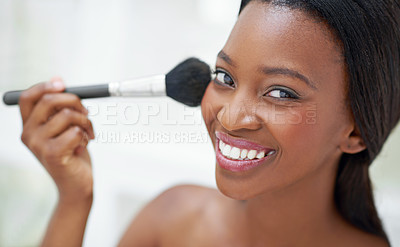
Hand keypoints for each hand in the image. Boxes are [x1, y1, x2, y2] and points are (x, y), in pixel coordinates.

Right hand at [19, 77, 94, 201]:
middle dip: (75, 101)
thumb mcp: (64, 127)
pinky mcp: (52, 154)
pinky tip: (83, 146)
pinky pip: (75, 131)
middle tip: (87, 113)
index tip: (63, 84)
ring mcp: (38, 145)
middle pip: (49, 101)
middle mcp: (28, 134)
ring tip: (87, 134)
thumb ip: (59, 107)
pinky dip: (86, 136)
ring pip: (67, 115)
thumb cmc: (72, 154)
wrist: (77, 185)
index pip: (28, 97)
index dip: (45, 86)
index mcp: (29, 125)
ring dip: (85, 122)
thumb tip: (57, 79)